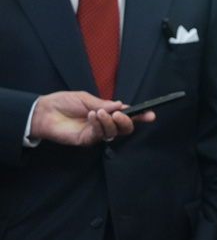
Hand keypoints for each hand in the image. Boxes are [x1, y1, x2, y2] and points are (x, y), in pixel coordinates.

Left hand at [29, 91, 153, 145]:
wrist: (44, 112)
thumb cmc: (63, 103)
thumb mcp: (86, 98)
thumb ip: (104, 103)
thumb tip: (122, 105)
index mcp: (107, 112)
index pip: (127, 115)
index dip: (140, 115)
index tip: (150, 114)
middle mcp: (104, 124)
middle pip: (125, 128)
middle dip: (127, 122)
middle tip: (121, 114)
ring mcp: (96, 133)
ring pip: (113, 133)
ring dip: (109, 122)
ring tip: (99, 112)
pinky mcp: (87, 140)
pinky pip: (99, 135)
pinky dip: (98, 125)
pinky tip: (91, 116)